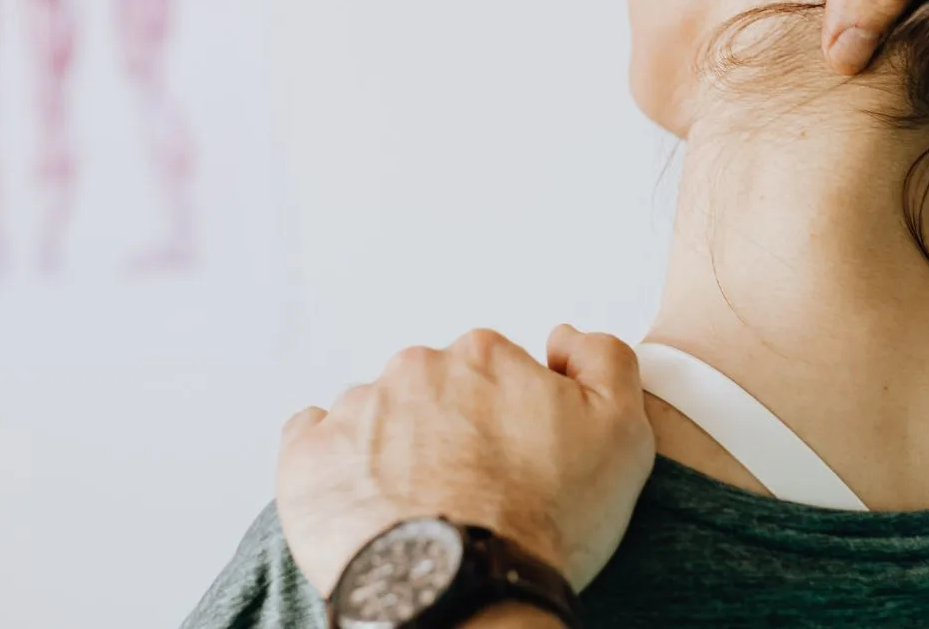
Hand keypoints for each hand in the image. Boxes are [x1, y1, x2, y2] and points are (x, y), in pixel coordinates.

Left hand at [274, 325, 655, 595]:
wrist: (466, 593)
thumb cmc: (545, 522)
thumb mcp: (621, 433)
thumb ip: (605, 359)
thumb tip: (561, 336)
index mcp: (483, 355)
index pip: (494, 372)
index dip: (508, 420)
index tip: (515, 464)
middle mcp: (414, 369)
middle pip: (433, 391)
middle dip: (448, 430)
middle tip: (471, 491)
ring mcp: (355, 411)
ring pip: (376, 417)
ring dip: (394, 449)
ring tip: (419, 509)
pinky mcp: (307, 459)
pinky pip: (313, 440)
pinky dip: (335, 463)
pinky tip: (362, 499)